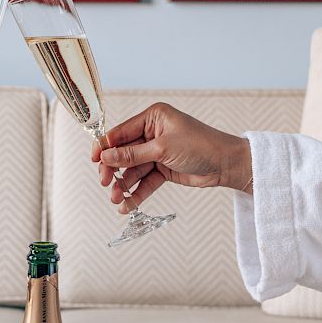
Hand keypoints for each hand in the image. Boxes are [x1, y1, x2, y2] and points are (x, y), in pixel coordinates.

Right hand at [92, 102, 250, 211]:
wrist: (227, 165)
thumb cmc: (201, 146)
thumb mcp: (163, 149)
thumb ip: (133, 154)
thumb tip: (106, 156)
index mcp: (153, 117)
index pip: (121, 132)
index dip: (106, 146)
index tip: (94, 160)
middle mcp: (153, 133)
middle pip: (124, 152)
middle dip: (114, 169)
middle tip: (106, 182)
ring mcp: (157, 152)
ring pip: (133, 169)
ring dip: (124, 185)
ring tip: (117, 199)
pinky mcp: (163, 169)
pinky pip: (145, 181)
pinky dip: (136, 192)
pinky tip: (127, 204)